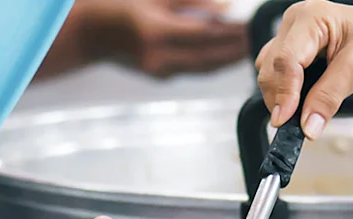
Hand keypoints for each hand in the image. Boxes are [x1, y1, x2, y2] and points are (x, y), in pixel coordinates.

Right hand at [86, 0, 247, 77]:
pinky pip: (193, 70)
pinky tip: (227, 56)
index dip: (232, 32)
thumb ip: (193, 1)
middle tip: (259, 40)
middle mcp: (158, 55)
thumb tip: (227, 7)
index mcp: (157, 31)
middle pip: (209, 56)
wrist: (93, 32)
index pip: (205, 34)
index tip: (251, 25)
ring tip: (250, 50)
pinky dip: (212, 63)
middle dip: (236, 49)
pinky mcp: (159, 76)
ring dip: (228, 60)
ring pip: (203, 68)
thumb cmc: (123, 6)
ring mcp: (158, 69)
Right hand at [255, 0, 352, 138]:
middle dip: (280, 96)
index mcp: (311, 17)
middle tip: (294, 123)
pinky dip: (287, 91)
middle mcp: (297, 22)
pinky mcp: (298, 50)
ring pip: (270, 70)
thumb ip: (328, 98)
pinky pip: (280, 73)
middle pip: (271, 66)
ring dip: (281, 94)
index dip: (284, 92)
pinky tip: (302, 100)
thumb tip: (307, 125)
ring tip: (301, 111)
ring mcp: (294, 35)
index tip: (284, 120)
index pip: (285, 59)